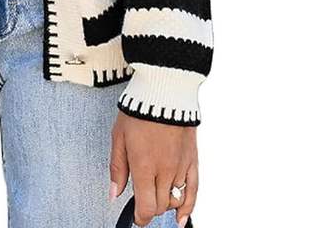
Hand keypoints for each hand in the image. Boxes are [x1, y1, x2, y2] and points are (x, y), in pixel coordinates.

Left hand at [109, 112, 197, 226]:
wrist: (163, 93)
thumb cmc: (138, 112)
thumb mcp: (118, 137)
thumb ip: (117, 168)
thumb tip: (114, 193)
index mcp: (144, 165)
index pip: (146, 207)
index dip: (140, 217)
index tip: (136, 217)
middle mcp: (165, 170)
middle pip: (160, 205)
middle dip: (149, 207)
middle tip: (141, 200)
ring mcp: (180, 167)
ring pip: (175, 200)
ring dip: (164, 204)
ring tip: (156, 198)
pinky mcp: (192, 160)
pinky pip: (193, 191)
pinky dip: (188, 207)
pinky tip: (181, 217)